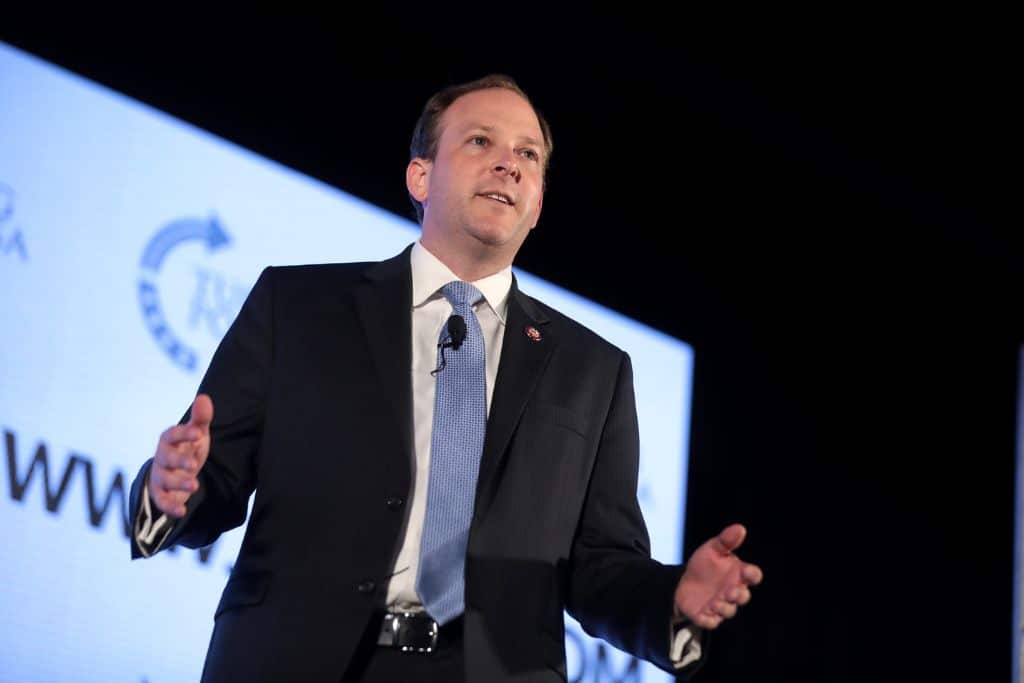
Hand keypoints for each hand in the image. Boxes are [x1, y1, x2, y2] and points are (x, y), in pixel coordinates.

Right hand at [147, 394, 213, 517]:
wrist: (177, 472)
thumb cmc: (188, 448)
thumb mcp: (196, 433)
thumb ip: (200, 419)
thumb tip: (204, 397)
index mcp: (169, 440)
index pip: (173, 434)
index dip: (184, 434)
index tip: (199, 433)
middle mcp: (161, 457)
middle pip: (166, 458)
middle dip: (179, 461)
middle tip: (193, 464)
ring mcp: (160, 476)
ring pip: (165, 480)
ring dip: (178, 483)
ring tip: (195, 485)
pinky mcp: (161, 494)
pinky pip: (162, 501)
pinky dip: (170, 507)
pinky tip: (181, 511)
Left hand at [674, 523, 762, 629]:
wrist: (682, 581)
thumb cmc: (704, 565)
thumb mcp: (712, 549)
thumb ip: (726, 540)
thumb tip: (740, 528)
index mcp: (738, 574)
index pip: (753, 576)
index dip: (752, 575)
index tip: (746, 571)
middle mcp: (732, 591)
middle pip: (743, 597)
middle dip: (739, 595)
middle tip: (731, 591)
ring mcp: (720, 605)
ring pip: (728, 611)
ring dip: (724, 608)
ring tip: (715, 602)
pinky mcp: (707, 616)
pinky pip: (711, 622)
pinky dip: (709, 619)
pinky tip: (704, 613)